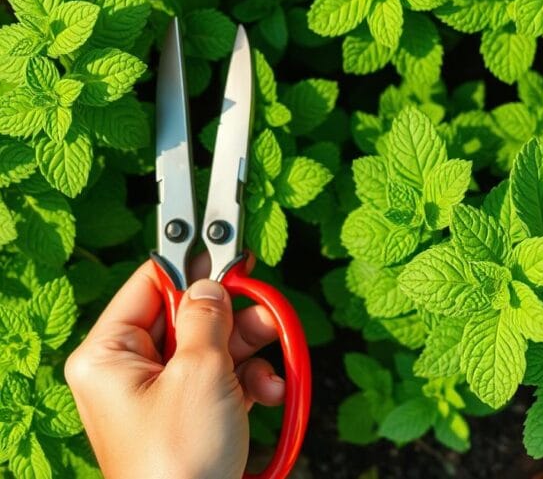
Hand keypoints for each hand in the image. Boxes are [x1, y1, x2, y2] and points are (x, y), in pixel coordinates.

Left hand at [65, 258, 283, 478]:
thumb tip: (213, 282)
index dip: (192, 264)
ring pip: (213, 346)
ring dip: (251, 350)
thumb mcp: (200, 372)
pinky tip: (269, 391)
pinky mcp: (190, 414)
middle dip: (235, 317)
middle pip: (189, 315)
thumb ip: (210, 316)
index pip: (151, 285)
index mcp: (109, 354)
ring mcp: (162, 394)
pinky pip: (223, 378)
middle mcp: (129, 370)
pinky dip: (251, 380)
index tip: (227, 245)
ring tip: (275, 359)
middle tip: (265, 309)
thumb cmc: (179, 461)